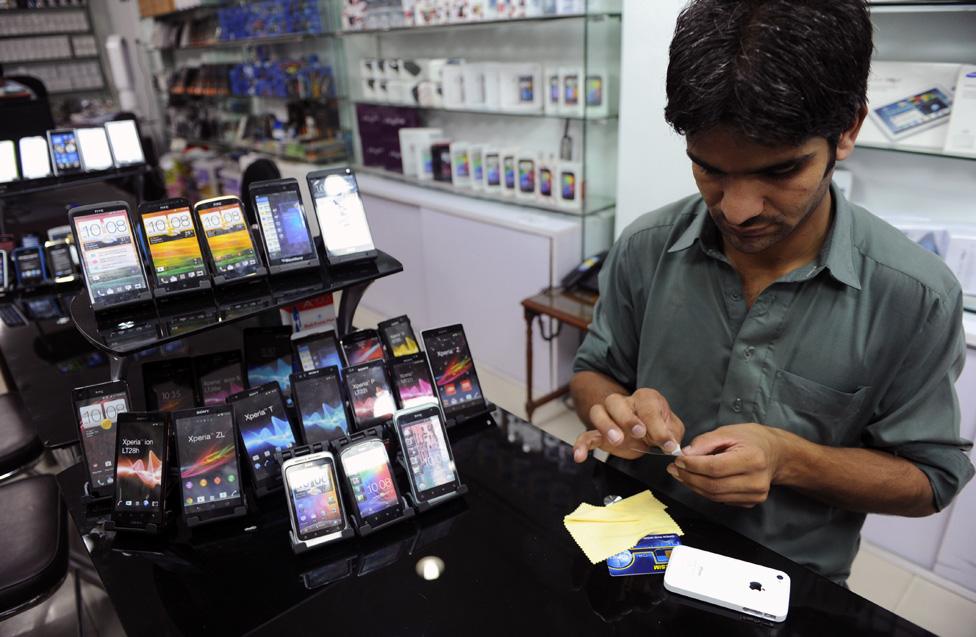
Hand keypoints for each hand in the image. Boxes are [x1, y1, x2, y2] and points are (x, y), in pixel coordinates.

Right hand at [573, 388, 684, 462]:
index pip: (648, 408)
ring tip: (617, 441)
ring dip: (606, 425)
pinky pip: (586, 435)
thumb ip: (672, 434)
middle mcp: (623, 403)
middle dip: (627, 418)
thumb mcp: (672, 428)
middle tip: (639, 433)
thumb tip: (671, 445)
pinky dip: (581, 444)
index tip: (667, 444)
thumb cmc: (659, 426)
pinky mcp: (599, 434)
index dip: (658, 426)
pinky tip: (579, 456)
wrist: (646, 433)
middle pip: (616, 402)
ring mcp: (608, 417)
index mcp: (645, 398)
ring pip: (597, 412)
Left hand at [667, 423, 791, 506]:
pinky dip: (705, 491)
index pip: (715, 467)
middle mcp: (756, 481)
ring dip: (693, 486)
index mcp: (752, 459)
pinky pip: (721, 499)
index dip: (693, 465)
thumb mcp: (728, 432)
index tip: (678, 459)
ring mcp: (755, 495)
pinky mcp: (751, 502)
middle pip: (713, 486)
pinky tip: (697, 480)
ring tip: (681, 474)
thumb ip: (705, 442)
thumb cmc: (753, 439)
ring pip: (714, 496)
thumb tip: (685, 454)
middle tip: (674, 469)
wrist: (777, 454)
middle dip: (689, 477)